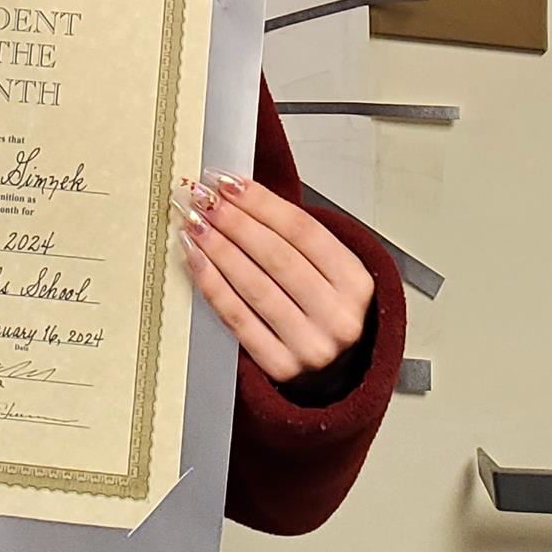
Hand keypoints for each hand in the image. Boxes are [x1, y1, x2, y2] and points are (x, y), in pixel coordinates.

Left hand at [173, 172, 372, 384]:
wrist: (338, 367)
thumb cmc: (326, 306)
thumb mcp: (330, 267)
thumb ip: (293, 234)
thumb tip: (237, 193)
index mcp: (356, 283)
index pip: (302, 230)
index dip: (260, 202)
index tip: (228, 184)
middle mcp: (338, 317)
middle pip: (276, 256)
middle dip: (234, 221)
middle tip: (205, 199)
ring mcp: (310, 345)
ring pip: (253, 286)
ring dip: (217, 249)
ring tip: (195, 224)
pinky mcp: (280, 366)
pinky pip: (237, 318)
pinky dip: (212, 285)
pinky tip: (197, 261)